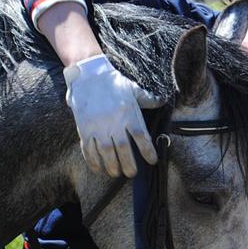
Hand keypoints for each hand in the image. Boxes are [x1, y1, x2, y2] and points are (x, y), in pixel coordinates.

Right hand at [62, 55, 163, 176]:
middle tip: (132, 174)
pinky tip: (97, 169)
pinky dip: (92, 161)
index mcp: (128, 113)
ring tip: (116, 173)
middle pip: (123, 148)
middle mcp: (113, 122)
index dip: (147, 150)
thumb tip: (163, 100)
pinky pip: (88, 149)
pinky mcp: (84, 128)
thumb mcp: (133, 88)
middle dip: (128, 164)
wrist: (88, 74)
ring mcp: (97, 126)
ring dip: (111, 165)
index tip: (152, 161)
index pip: (141, 136)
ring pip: (105, 152)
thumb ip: (148, 98)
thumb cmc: (113, 82)